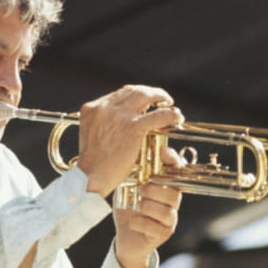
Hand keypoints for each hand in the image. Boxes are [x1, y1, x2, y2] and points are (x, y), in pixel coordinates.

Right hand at [74, 84, 181, 198]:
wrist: (90, 176)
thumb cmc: (93, 163)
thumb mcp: (91, 135)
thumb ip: (103, 123)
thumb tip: (119, 122)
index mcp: (92, 108)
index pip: (119, 94)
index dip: (135, 96)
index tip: (145, 101)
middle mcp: (104, 107)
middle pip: (133, 91)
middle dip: (150, 93)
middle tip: (161, 100)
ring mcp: (118, 116)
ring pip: (145, 96)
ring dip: (160, 97)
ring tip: (169, 105)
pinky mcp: (132, 127)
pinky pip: (157, 116)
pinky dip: (170, 114)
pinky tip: (176, 116)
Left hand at [113, 144, 183, 267]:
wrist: (126, 237)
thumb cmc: (129, 209)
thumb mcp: (127, 187)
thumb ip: (131, 172)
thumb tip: (128, 151)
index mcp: (166, 187)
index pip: (177, 171)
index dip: (173, 160)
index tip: (163, 152)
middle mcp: (172, 203)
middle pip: (174, 193)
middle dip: (155, 189)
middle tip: (140, 189)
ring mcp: (170, 220)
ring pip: (165, 211)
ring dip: (147, 207)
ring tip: (136, 206)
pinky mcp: (163, 234)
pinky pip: (153, 227)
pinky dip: (139, 223)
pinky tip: (133, 222)